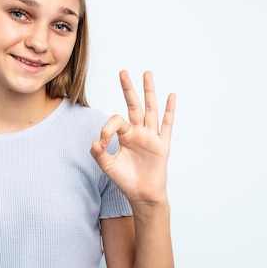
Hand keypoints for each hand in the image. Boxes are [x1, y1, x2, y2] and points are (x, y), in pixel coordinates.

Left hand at [90, 70, 175, 205]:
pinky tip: (171, 96)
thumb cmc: (126, 180)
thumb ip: (99, 154)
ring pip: (150, 110)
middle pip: (133, 105)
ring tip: (147, 73)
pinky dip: (169, 111)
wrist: (142, 195)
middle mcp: (139, 132)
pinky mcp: (162, 145)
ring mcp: (152, 137)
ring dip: (149, 92)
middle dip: (128, 89)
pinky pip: (167, 125)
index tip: (103, 144)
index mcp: (125, 135)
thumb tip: (95, 141)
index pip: (116, 121)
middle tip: (123, 72)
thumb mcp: (108, 167)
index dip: (107, 129)